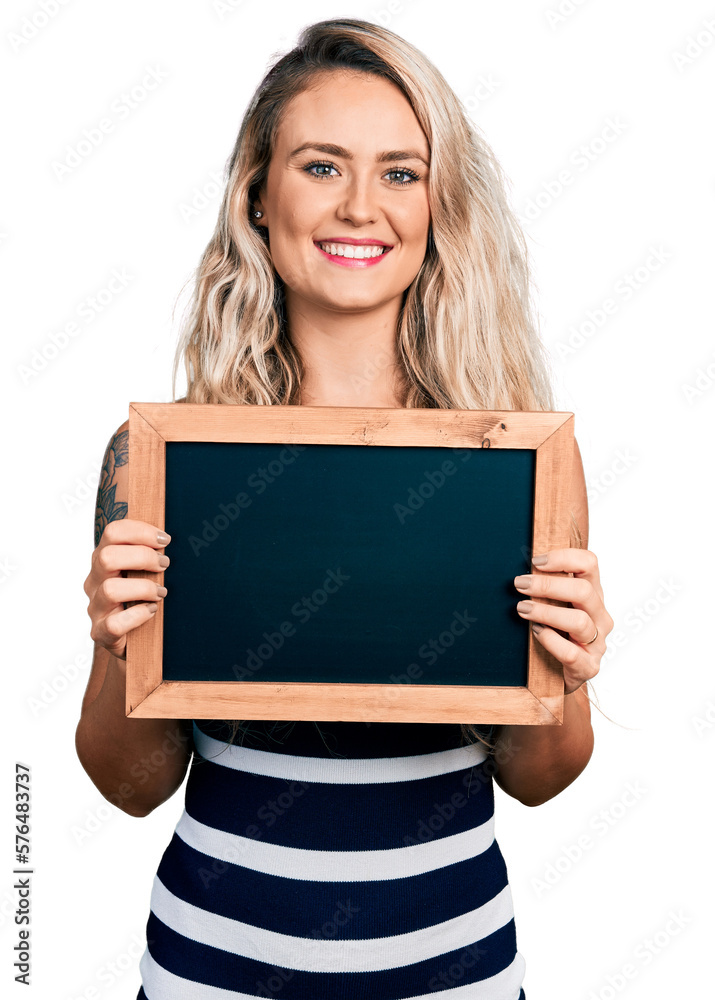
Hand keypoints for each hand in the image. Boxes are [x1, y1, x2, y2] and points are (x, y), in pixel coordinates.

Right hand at [83, 519, 170, 660]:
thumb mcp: (143, 572)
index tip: (165, 540)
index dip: (141, 531)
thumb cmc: (141, 598)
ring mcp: (95, 607)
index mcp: (104, 559)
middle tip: (165, 564)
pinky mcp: (101, 632)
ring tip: (161, 592)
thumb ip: (150, 554)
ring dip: (143, 588)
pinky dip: (138, 616)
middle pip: (107, 557)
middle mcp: (94, 580)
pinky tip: (152, 611)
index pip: (112, 532)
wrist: (132, 641)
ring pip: (110, 590)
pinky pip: (115, 623)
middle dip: (142, 557)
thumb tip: (172, 540)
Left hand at [514, 549, 612, 693]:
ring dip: (545, 612)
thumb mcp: (554, 606)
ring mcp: (597, 642)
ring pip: (579, 621)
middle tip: (520, 584)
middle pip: (584, 591)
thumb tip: (521, 570)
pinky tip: (536, 633)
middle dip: (547, 585)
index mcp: (592, 595)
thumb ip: (547, 589)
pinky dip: (550, 640)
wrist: (559, 678)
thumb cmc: (555, 635)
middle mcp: (599, 616)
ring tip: (521, 609)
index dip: (563, 557)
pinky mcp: (588, 666)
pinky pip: (570, 652)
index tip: (535, 561)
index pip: (589, 564)